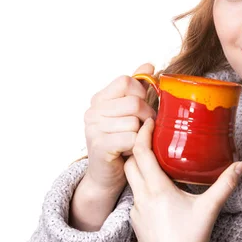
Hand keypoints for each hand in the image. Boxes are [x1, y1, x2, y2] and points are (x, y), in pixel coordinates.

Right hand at [83, 63, 156, 191]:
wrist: (106, 176)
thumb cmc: (121, 142)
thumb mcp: (128, 113)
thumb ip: (137, 88)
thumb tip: (149, 64)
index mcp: (99, 99)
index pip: (126, 81)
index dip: (141, 92)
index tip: (142, 107)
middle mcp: (92, 112)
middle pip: (134, 102)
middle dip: (147, 116)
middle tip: (145, 128)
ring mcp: (93, 129)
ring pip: (134, 122)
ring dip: (141, 134)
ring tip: (135, 141)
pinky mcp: (100, 146)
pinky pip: (130, 138)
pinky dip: (136, 145)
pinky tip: (130, 151)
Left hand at [124, 118, 241, 241]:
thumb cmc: (191, 240)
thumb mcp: (210, 208)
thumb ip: (225, 184)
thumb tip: (241, 164)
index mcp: (157, 190)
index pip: (141, 153)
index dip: (142, 133)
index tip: (149, 121)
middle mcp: (141, 197)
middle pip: (130, 162)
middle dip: (136, 145)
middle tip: (150, 134)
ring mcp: (135, 210)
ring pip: (130, 179)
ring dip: (137, 165)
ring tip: (153, 156)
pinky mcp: (134, 221)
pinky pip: (133, 196)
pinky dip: (140, 185)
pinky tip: (155, 186)